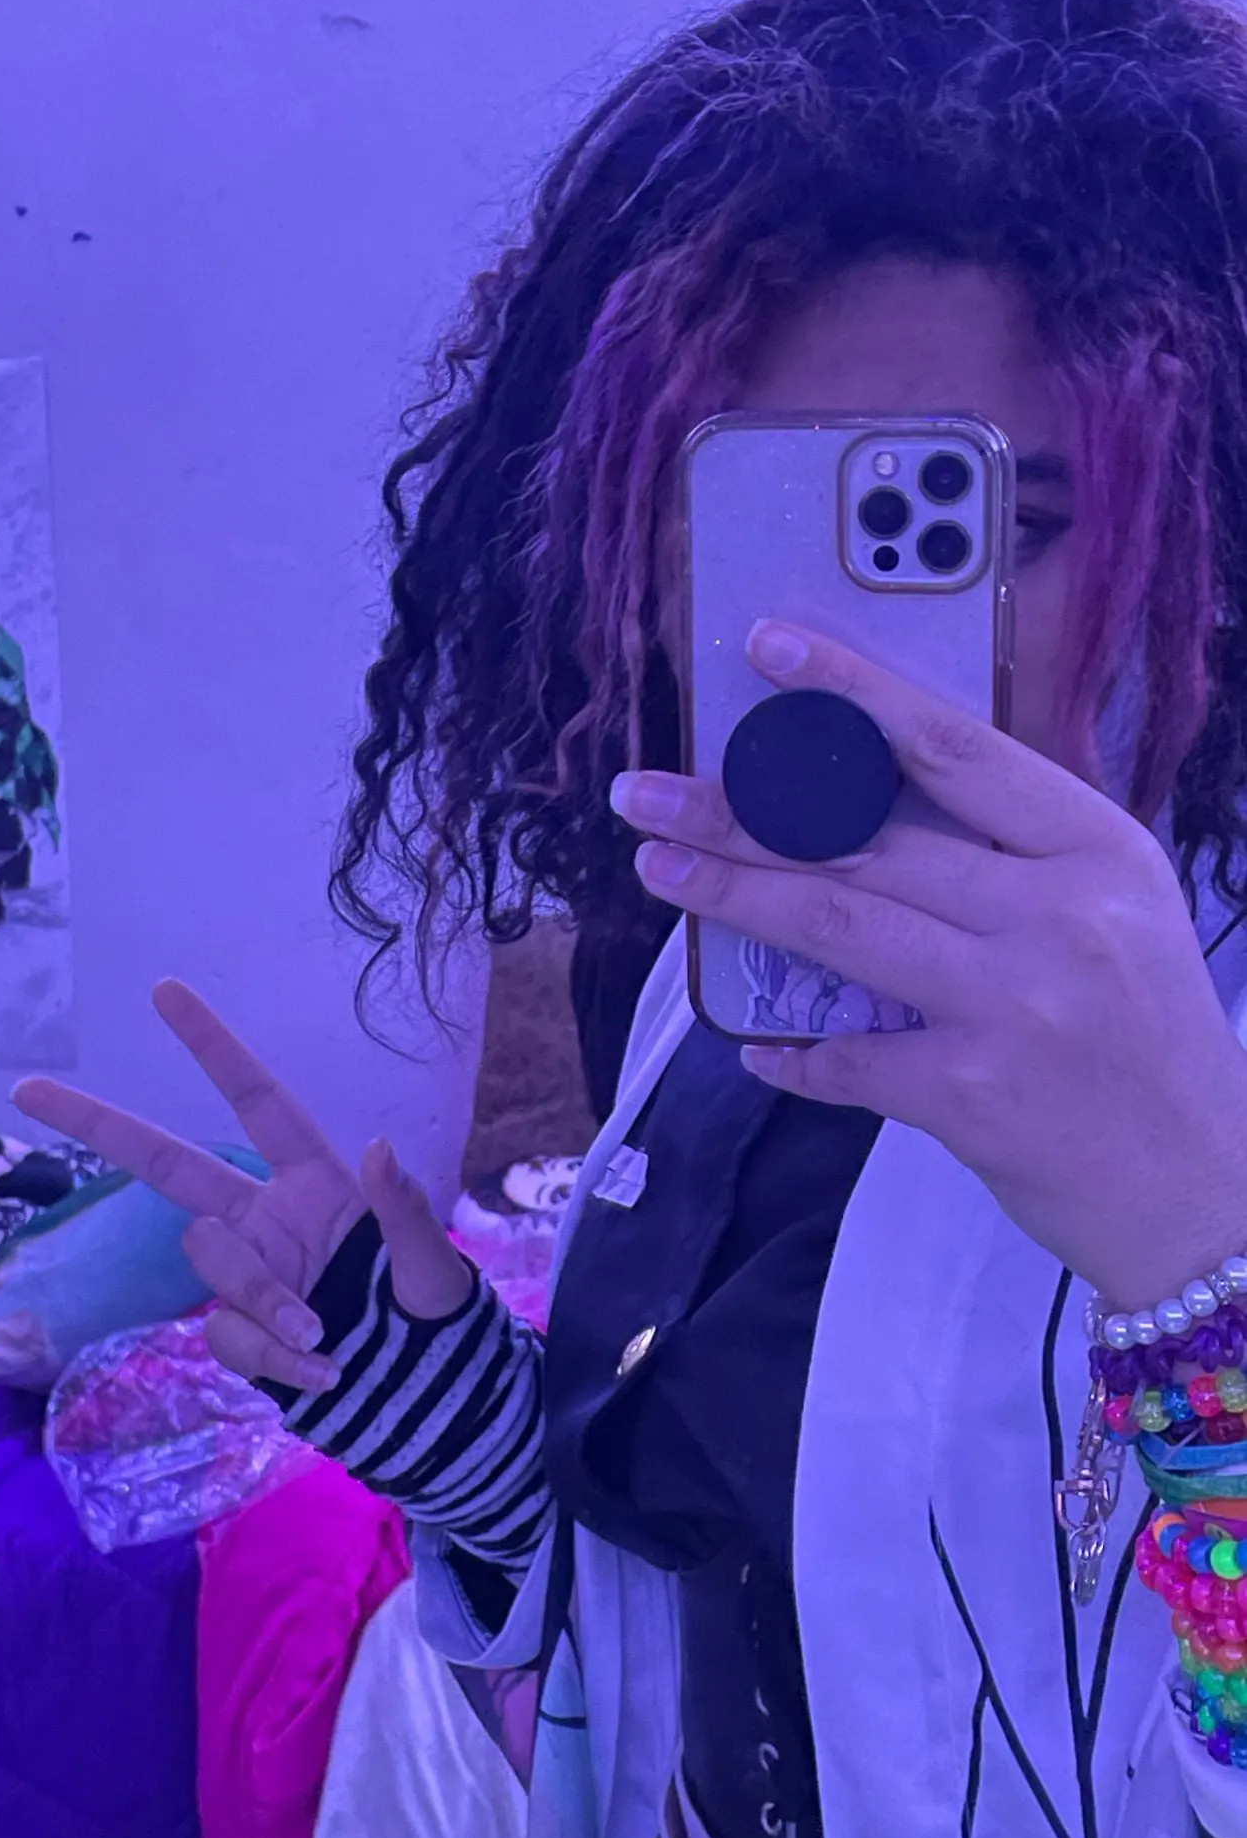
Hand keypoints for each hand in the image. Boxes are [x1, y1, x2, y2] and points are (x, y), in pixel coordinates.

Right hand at [11, 981, 473, 1392]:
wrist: (421, 1399)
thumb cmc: (433, 1315)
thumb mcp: (433, 1265)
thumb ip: (403, 1210)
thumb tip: (378, 1149)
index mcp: (314, 1181)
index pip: (257, 1101)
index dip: (212, 1047)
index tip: (164, 991)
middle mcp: (265, 1218)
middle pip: (166, 1163)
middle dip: (98, 1125)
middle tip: (27, 1089)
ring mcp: (245, 1275)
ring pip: (209, 1261)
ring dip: (262, 1298)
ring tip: (325, 1337)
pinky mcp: (236, 1332)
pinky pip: (227, 1333)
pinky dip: (273, 1357)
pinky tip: (324, 1374)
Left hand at [613, 620, 1246, 1309]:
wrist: (1204, 1188)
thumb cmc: (1150, 1036)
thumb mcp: (1121, 909)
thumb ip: (1019, 849)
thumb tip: (873, 792)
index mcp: (1096, 849)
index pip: (956, 745)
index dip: (852, 691)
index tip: (768, 649)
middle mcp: (1058, 915)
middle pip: (866, 840)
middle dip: (739, 812)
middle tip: (646, 793)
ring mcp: (1014, 1006)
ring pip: (839, 928)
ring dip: (733, 896)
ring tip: (657, 868)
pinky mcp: (973, 1097)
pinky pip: (846, 1059)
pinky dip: (791, 1052)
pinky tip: (752, 1043)